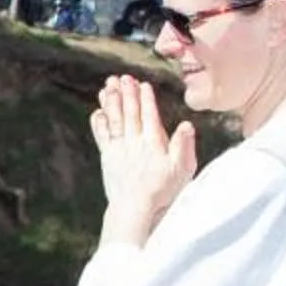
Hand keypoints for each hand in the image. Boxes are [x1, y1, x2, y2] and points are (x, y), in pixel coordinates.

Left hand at [90, 73, 195, 242]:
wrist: (136, 208)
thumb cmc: (163, 190)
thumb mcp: (183, 170)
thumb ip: (184, 146)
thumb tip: (187, 124)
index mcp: (154, 143)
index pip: (150, 115)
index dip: (146, 99)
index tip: (142, 84)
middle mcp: (135, 142)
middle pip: (130, 113)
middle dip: (126, 93)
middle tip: (122, 77)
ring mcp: (119, 148)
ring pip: (115, 120)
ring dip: (111, 101)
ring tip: (108, 86)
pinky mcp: (108, 156)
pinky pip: (102, 135)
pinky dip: (99, 122)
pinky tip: (97, 111)